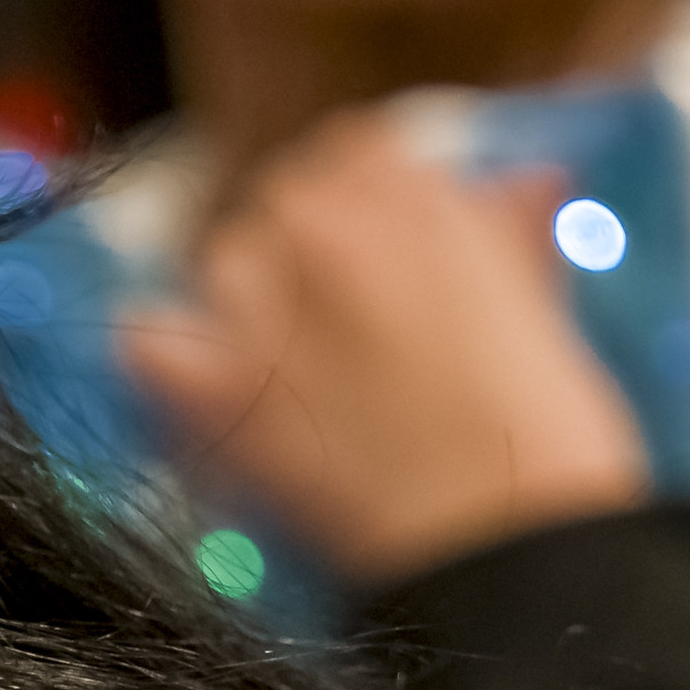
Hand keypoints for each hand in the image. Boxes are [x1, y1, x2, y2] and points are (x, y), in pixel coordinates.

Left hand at [119, 111, 649, 583]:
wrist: (499, 537)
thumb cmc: (538, 426)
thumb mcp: (535, 300)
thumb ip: (502, 233)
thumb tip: (514, 185)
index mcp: (411, 200)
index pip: (352, 151)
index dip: (360, 192)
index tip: (372, 228)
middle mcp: (324, 237)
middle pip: (280, 205)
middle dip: (304, 244)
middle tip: (336, 302)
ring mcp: (259, 311)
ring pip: (222, 266)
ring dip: (246, 295)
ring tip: (288, 349)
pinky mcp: (211, 394)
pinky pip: (151, 343)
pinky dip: (168, 355)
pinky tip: (204, 383)